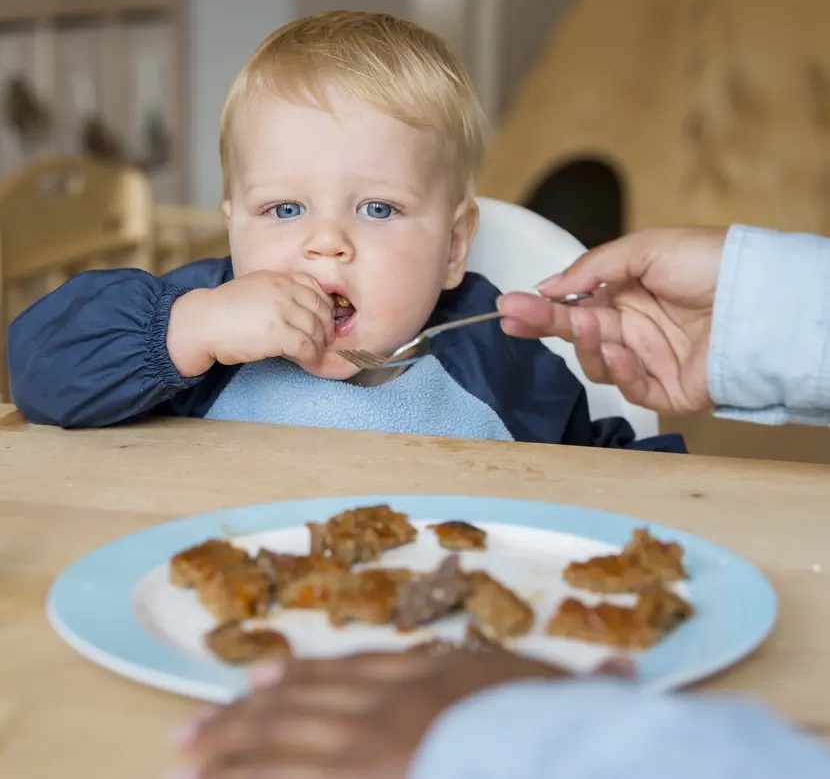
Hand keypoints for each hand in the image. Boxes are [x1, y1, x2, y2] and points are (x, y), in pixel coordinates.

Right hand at [167, 271, 333, 376]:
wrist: (202, 323)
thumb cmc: (223, 310)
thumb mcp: (253, 288)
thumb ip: (276, 292)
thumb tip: (297, 309)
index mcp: (278, 278)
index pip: (315, 287)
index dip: (325, 305)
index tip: (325, 318)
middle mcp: (284, 291)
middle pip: (320, 309)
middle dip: (327, 326)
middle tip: (326, 340)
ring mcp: (282, 311)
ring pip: (316, 329)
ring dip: (320, 345)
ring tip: (317, 354)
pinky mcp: (278, 333)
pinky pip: (306, 346)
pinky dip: (312, 356)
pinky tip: (309, 361)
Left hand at [177, 645, 633, 778]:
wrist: (546, 758)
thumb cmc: (557, 732)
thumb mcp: (569, 701)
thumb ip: (585, 687)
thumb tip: (628, 676)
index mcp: (435, 681)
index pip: (357, 671)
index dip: (308, 675)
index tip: (266, 678)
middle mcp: (389, 707)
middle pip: (303, 703)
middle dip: (246, 715)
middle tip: (198, 726)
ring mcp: (364, 751)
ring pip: (279, 741)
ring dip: (228, 748)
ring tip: (184, 756)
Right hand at [497, 226, 727, 413]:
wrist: (757, 297)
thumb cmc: (712, 263)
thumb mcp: (644, 248)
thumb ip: (592, 269)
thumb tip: (549, 285)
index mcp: (629, 292)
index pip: (574, 303)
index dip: (542, 306)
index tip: (511, 305)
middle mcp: (636, 326)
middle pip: (578, 333)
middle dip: (543, 325)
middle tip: (512, 319)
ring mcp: (651, 359)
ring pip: (599, 362)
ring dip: (585, 345)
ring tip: (585, 325)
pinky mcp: (669, 389)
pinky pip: (632, 388)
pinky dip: (620, 370)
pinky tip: (618, 349)